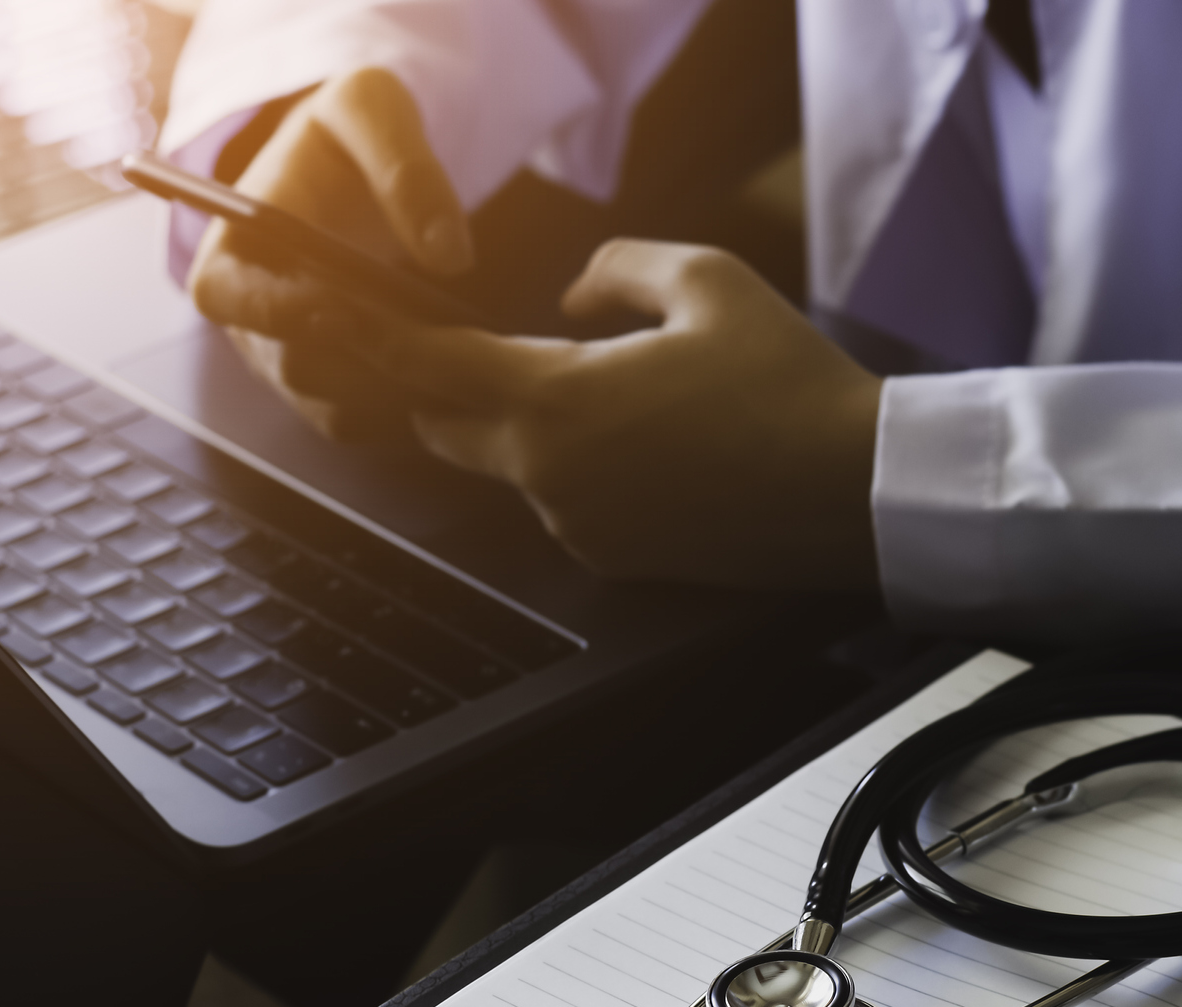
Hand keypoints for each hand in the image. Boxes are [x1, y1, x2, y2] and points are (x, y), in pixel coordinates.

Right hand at [187, 68, 469, 440]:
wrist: (362, 169)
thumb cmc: (349, 131)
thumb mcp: (372, 108)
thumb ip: (406, 168)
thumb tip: (448, 257)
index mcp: (230, 250)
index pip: (225, 299)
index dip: (276, 313)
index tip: (341, 308)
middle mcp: (249, 320)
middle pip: (291, 367)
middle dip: (361, 362)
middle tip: (435, 348)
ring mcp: (287, 362)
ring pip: (331, 408)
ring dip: (393, 394)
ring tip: (459, 366)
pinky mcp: (329, 390)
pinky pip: (362, 423)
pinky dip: (405, 412)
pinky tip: (456, 384)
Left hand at [347, 240, 883, 590]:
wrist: (855, 490)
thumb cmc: (787, 381)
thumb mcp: (705, 279)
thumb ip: (612, 269)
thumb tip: (569, 296)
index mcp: (558, 399)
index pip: (430, 366)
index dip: (370, 337)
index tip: (325, 317)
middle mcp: (548, 474)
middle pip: (444, 428)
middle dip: (441, 389)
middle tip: (461, 347)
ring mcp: (577, 525)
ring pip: (509, 467)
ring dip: (526, 429)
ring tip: (618, 396)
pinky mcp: (612, 560)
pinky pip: (562, 505)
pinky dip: (578, 471)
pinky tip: (652, 447)